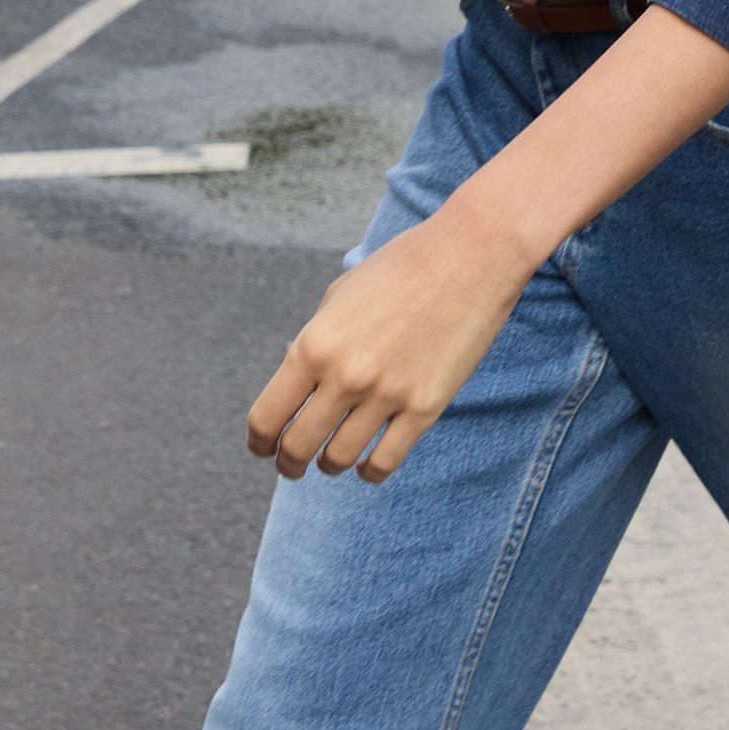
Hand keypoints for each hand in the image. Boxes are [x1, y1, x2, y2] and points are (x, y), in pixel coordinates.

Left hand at [247, 195, 535, 483]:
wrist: (469, 257)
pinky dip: (369, 472)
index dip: (258, 441)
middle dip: (288, 463)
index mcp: (313, 345)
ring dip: (328, 465)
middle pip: (297, 447)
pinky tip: (366, 467)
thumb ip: (316, 343)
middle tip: (291, 465)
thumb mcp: (339, 297)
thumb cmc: (401, 268)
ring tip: (330, 461)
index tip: (262, 447)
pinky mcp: (425, 408)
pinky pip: (386, 462)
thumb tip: (301, 385)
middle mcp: (345, 376)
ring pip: (339, 459)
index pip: (267, 416)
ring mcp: (386, 395)